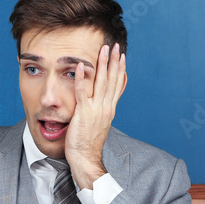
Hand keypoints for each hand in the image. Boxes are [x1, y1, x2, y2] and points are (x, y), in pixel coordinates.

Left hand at [65, 43, 126, 187]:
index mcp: (109, 109)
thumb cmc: (88, 143)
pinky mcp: (83, 113)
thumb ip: (100, 111)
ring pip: (101, 82)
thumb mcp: (98, 124)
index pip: (118, 85)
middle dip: (114, 61)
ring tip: (104, 49)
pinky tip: (82, 66)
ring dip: (103, 64)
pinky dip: (82, 78)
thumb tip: (102, 103)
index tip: (122, 56)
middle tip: (116, 45)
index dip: (120, 69)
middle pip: (112, 79)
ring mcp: (95, 109)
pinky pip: (82, 92)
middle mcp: (106, 107)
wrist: (86, 158)